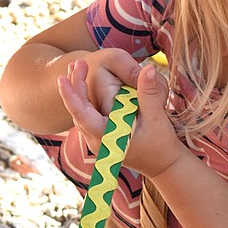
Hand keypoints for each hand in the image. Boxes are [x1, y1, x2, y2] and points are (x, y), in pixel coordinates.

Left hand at [57, 56, 183, 178]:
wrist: (164, 165)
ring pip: (80, 114)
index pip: (80, 114)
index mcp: (105, 137)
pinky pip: (87, 117)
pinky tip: (84, 85)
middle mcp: (96, 142)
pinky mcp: (100, 138)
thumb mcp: (156, 117)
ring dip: (77, 92)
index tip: (63, 77)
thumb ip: (149, 93)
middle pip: (77, 112)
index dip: (70, 95)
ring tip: (76, 69)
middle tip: (76, 63)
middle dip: (74, 86)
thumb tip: (148, 68)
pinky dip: (84, 100)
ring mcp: (96, 142)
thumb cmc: (161, 144)